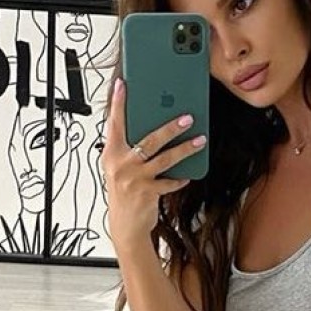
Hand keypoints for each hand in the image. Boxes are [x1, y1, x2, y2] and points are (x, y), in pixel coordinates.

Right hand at [101, 78, 206, 248]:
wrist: (125, 225)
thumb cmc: (125, 192)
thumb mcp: (120, 168)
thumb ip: (130, 149)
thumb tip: (153, 129)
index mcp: (111, 153)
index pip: (114, 123)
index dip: (118, 103)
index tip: (123, 85)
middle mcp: (120, 164)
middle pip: (149, 139)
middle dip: (170, 127)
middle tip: (188, 117)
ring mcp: (134, 178)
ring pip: (164, 159)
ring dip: (184, 149)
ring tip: (199, 140)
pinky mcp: (147, 192)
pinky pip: (169, 181)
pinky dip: (180, 178)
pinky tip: (187, 175)